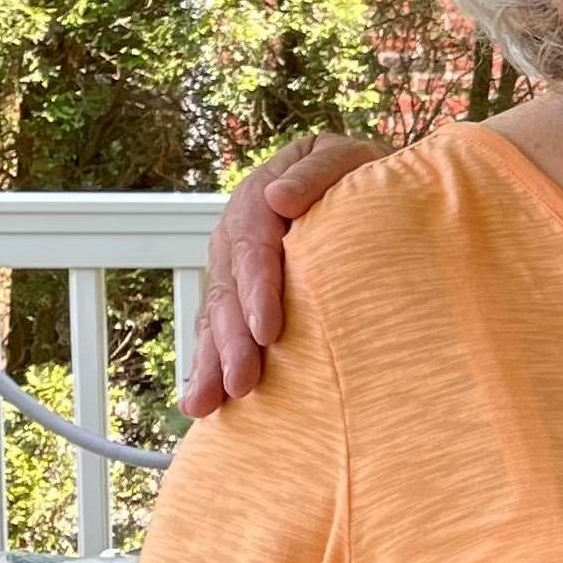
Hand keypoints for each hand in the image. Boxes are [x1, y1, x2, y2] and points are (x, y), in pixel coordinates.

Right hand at [183, 133, 383, 416]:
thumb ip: (314, 172)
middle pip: (228, 291)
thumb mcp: (342, 157)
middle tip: (243, 382)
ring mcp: (234, 271)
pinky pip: (218, 333)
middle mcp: (236, 239)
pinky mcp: (240, 299)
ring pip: (215, 319)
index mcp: (258, 202)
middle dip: (231, 341)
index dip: (256, 288)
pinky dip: (209, 367)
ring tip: (208, 404)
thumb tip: (276, 198)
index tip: (267, 329)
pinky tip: (201, 404)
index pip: (252, 246)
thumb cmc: (358, 174)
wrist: (360, 185)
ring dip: (212, 363)